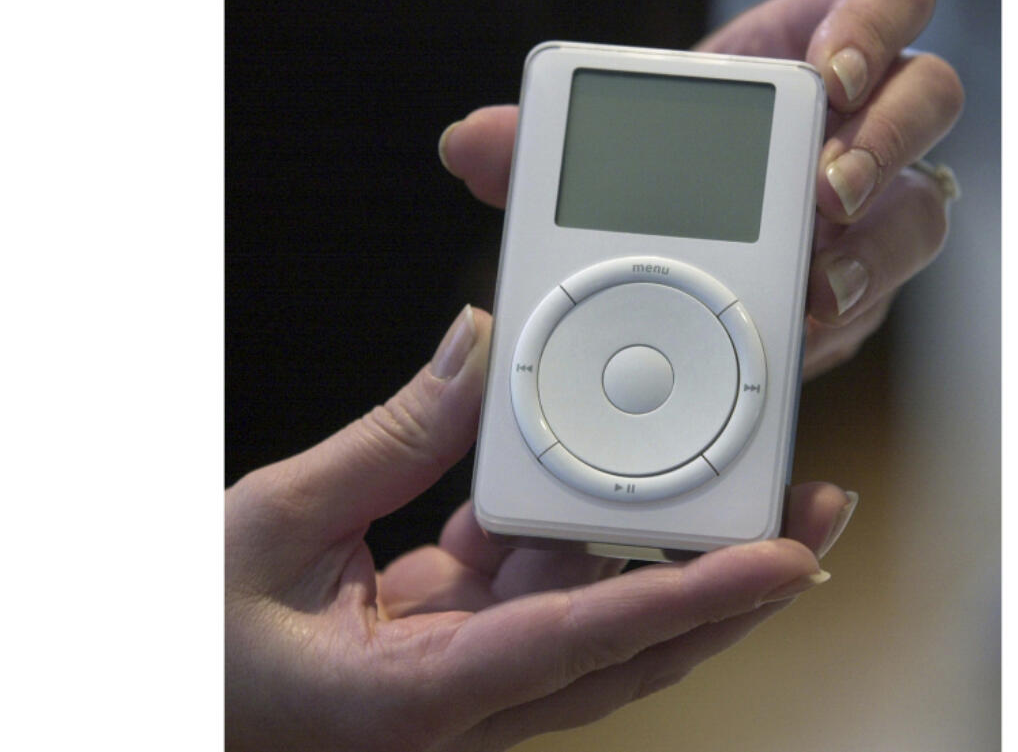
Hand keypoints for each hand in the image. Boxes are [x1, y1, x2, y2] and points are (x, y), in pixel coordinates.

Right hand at [226, 306, 852, 750]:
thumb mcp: (271, 527)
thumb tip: (472, 355)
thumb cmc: (196, 646)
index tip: (782, 558)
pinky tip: (609, 485)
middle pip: (633, 647)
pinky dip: (581, 535)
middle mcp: (465, 699)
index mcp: (419, 697)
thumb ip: (383, 442)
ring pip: (601, 617)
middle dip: (732, 587)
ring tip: (742, 491)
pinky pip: (542, 588)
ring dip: (670, 557)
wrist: (170, 694)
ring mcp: (468, 676)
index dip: (693, 599)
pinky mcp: (456, 646)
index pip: (585, 643)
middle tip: (810, 518)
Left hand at [439, 0, 962, 379]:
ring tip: (815, 291)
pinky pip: (877, 301)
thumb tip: (465, 144)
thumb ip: (540, 149)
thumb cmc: (665, 176)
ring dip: (875, 251)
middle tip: (824, 190)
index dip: (876, 23)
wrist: (698, 250)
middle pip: (930, 100)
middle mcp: (858, 126)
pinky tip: (789, 339)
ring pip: (923, 213)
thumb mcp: (609, 153)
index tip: (830, 74)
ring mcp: (875, 208)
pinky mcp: (863, 285)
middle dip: (885, 144)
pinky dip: (834, 323)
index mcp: (804, 55)